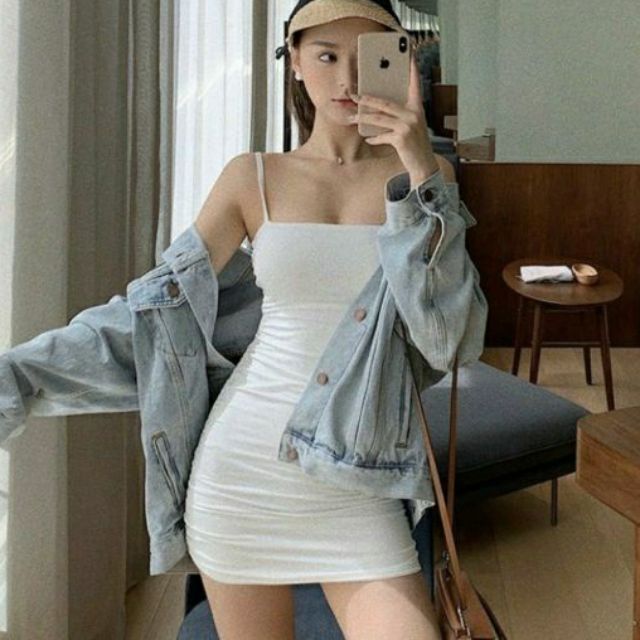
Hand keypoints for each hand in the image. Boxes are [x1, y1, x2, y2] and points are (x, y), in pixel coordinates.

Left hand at [349, 47, 439, 188]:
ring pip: (379, 118)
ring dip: (363, 118)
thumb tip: (377, 111)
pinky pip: (381, 135)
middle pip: (385, 102)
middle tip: (353, 95)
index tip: (410, 52)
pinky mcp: (401, 138)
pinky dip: (374, 138)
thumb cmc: (415, 145)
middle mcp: (414, 114)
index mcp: (418, 108)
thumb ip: (399, 117)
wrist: (424, 165)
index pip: (414, 83)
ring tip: (352, 117)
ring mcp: (408, 126)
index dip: (412, 68)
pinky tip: (369, 139)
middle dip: (367, 98)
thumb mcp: (411, 127)